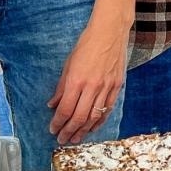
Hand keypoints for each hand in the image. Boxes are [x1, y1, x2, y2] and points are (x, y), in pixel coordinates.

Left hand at [49, 22, 128, 143]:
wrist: (110, 32)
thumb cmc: (87, 44)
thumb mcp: (68, 64)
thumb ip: (61, 87)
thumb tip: (53, 104)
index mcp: (76, 80)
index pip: (65, 109)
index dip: (58, 122)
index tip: (53, 129)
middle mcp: (92, 87)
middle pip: (79, 117)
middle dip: (69, 131)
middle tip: (62, 139)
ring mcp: (106, 87)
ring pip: (94, 117)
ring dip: (84, 130)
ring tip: (76, 138)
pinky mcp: (117, 86)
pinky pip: (107, 109)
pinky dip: (100, 120)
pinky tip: (93, 127)